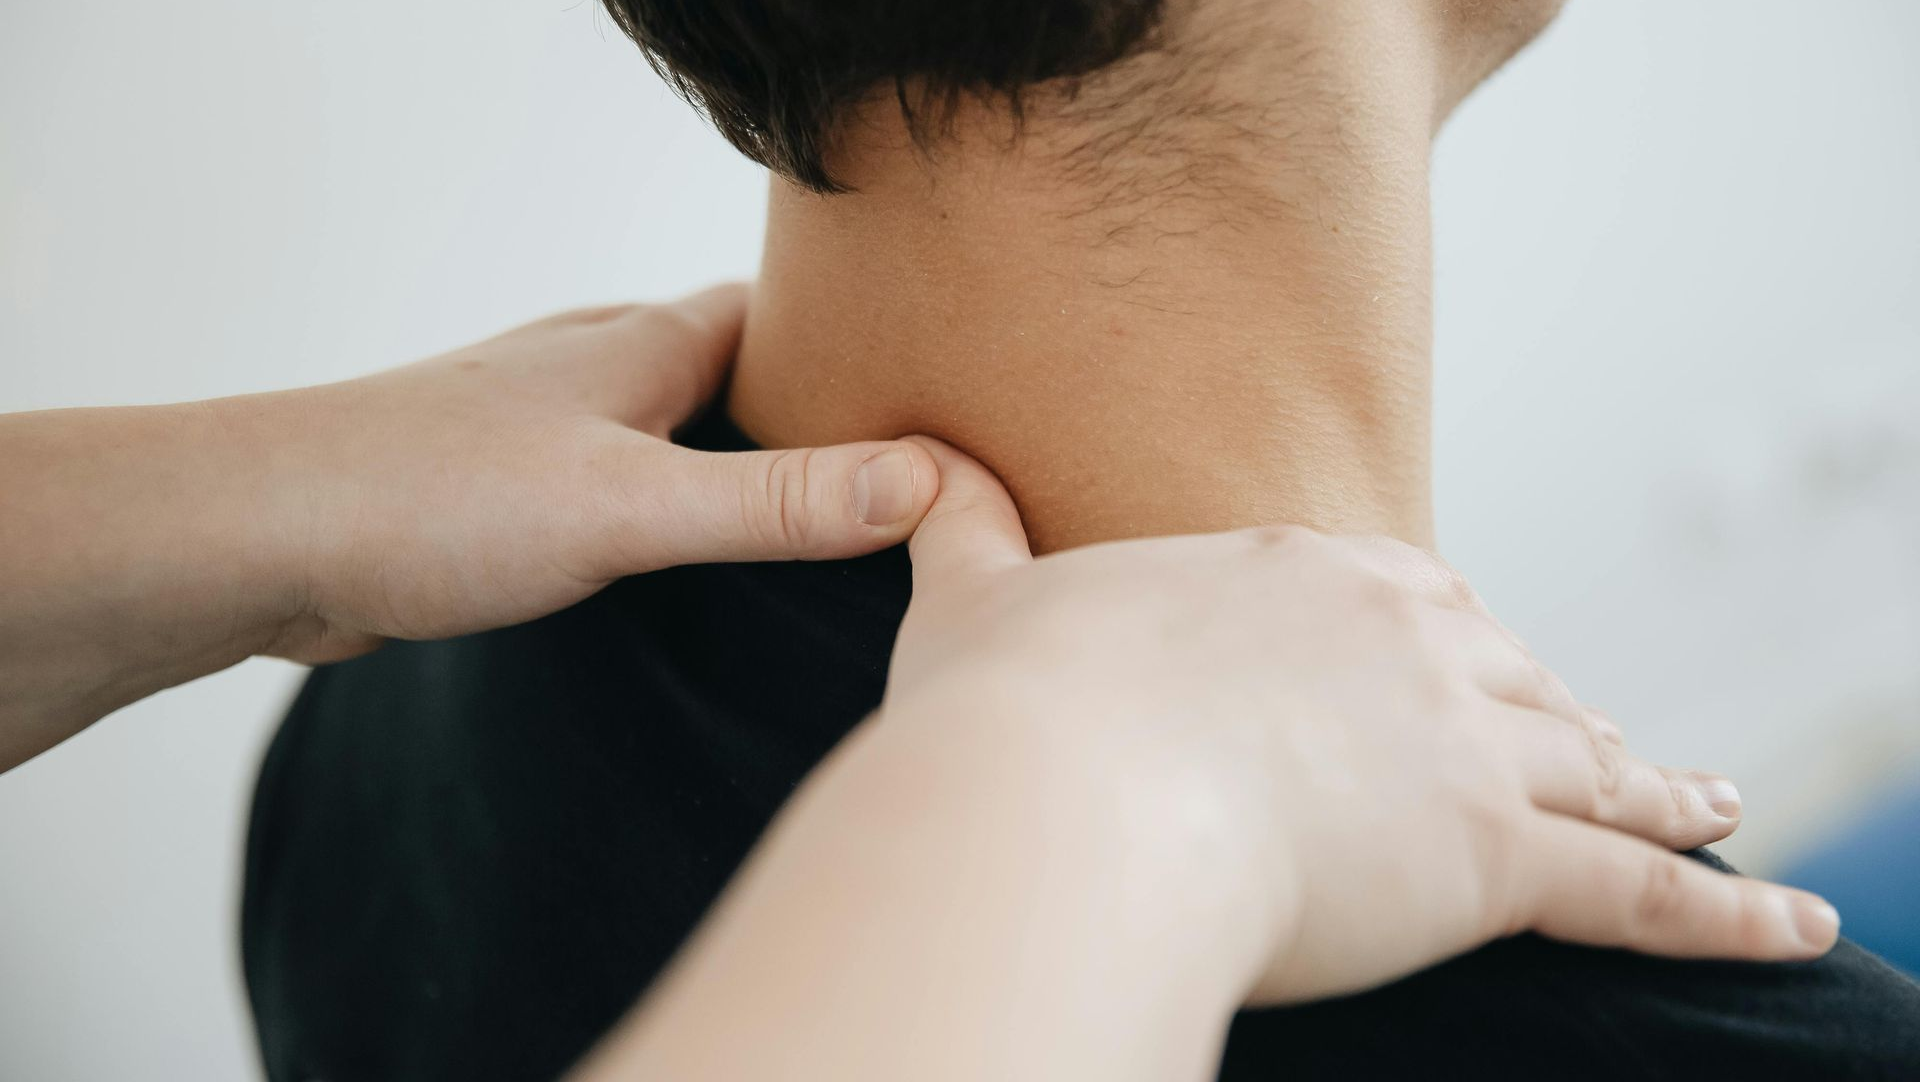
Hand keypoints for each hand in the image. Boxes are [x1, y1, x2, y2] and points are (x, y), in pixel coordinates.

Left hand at [249, 283, 937, 660]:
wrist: (257, 538)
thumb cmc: (430, 500)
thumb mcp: (632, 507)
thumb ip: (777, 501)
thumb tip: (927, 480)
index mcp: (643, 347)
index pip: (782, 320)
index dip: (855, 351)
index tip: (929, 400)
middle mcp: (597, 369)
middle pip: (731, 370)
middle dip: (801, 416)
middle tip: (883, 481)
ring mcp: (544, 425)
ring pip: (667, 430)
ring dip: (725, 467)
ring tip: (798, 530)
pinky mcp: (502, 488)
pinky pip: (611, 484)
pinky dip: (658, 512)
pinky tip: (671, 566)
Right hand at [887, 440, 1839, 1005]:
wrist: (1062, 793)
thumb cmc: (1014, 712)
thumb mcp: (975, 601)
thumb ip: (963, 534)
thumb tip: (912, 467)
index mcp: (1297, 577)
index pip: (1407, 602)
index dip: (1447, 642)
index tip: (1472, 669)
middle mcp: (1402, 639)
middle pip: (1515, 676)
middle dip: (1558, 712)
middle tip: (1604, 742)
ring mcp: (1460, 742)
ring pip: (1593, 767)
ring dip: (1662, 789)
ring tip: (1715, 805)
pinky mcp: (1490, 855)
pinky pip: (1639, 892)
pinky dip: (1724, 912)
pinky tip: (1795, 926)